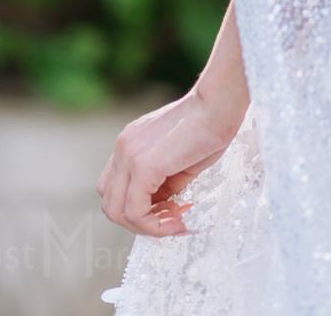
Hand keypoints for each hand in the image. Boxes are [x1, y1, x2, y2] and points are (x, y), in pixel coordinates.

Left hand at [97, 90, 244, 237]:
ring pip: (116, 211)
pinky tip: (176, 221)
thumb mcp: (180, 159)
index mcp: (129, 143)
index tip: (171, 209)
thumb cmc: (209, 125)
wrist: (219, 103)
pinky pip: (135, 211)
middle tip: (171, 219)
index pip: (116, 187)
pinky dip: (153, 225)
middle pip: (111, 203)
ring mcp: (129, 156)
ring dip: (145, 226)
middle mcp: (123, 147)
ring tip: (175, 222)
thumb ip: (165, 183)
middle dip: (140, 221)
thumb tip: (163, 206)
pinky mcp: (143, 166)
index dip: (139, 206)